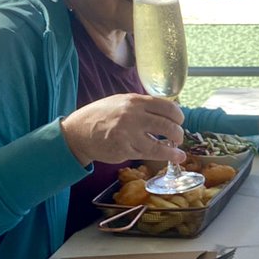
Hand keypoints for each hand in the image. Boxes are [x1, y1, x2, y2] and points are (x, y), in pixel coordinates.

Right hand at [60, 94, 187, 166]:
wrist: (79, 132)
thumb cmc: (101, 116)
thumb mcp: (121, 102)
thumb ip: (142, 105)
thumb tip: (165, 111)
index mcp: (135, 101)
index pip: (167, 107)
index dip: (178, 115)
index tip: (180, 120)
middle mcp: (133, 117)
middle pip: (167, 126)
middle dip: (178, 133)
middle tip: (178, 137)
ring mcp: (129, 135)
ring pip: (160, 145)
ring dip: (174, 149)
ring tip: (179, 152)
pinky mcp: (125, 151)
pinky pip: (149, 154)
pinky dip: (164, 156)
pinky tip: (173, 157)